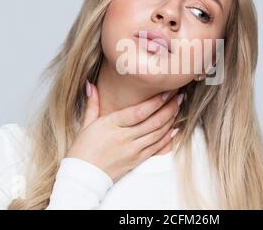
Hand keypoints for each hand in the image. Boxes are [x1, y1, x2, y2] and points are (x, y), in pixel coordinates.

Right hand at [65, 82, 182, 181]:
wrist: (83, 177)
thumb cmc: (82, 149)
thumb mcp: (86, 124)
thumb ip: (93, 103)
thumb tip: (91, 85)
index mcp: (111, 125)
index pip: (139, 112)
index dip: (155, 102)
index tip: (167, 92)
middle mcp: (124, 138)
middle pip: (153, 122)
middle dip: (169, 108)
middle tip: (179, 96)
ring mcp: (132, 151)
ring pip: (157, 134)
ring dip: (171, 120)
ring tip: (179, 108)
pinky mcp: (136, 161)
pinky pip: (156, 148)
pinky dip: (168, 138)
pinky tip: (175, 129)